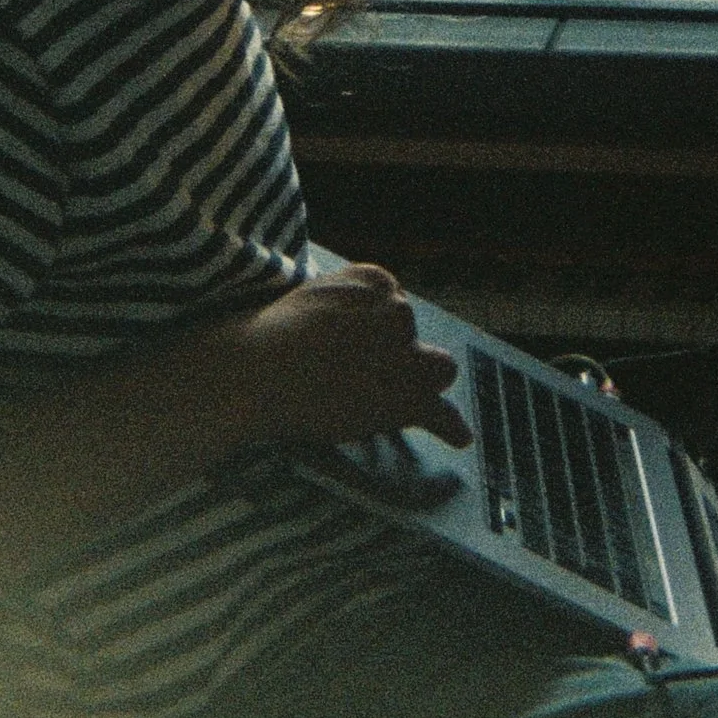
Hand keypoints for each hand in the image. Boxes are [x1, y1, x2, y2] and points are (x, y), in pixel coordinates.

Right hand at [220, 263, 469, 449]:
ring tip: (381, 396)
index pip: (393, 304)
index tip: (343, 345)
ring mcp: (406, 356)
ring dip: (419, 382)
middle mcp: (399, 312)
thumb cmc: (273, 335)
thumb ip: (353, 300)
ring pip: (438, 369)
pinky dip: (449, 426)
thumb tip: (389, 309)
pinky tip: (462, 437)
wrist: (256, 374)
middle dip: (396, 353)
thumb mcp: (317, 292)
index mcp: (376, 280)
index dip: (371, 330)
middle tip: (351, 373)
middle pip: (413, 335)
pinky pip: (438, 413)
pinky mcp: (404, 399)